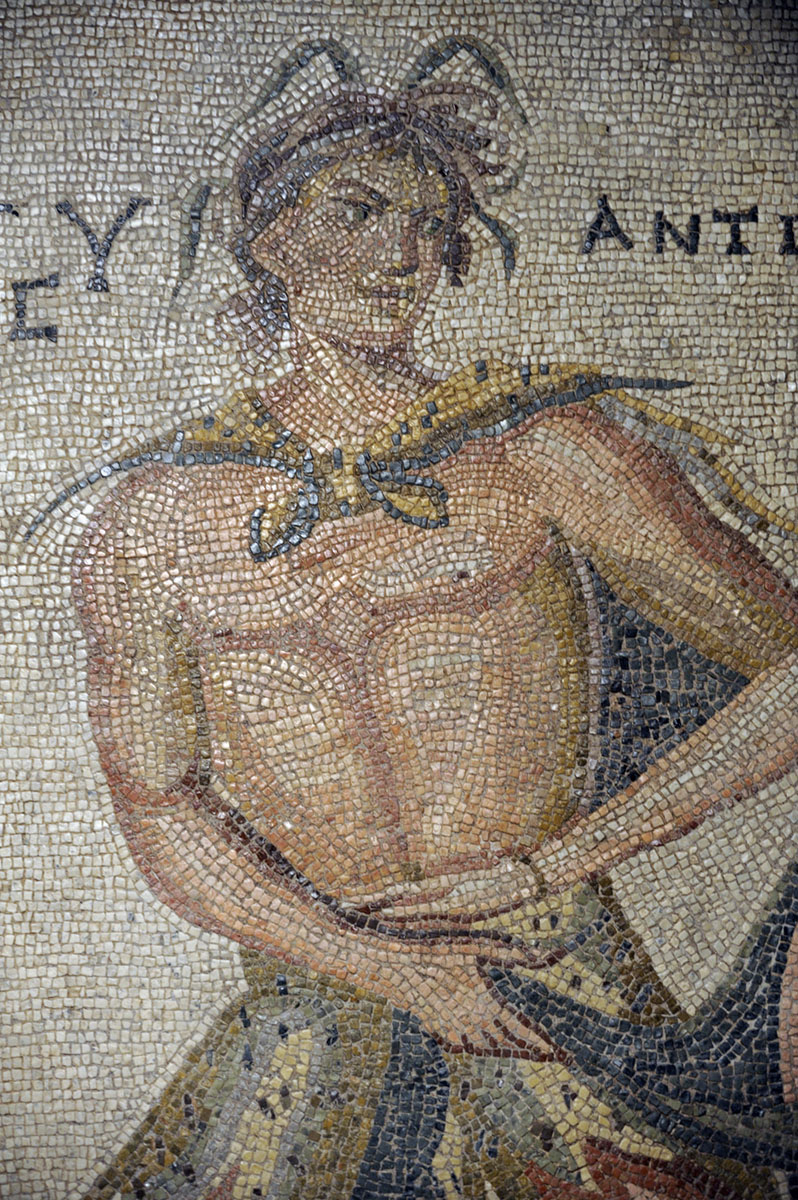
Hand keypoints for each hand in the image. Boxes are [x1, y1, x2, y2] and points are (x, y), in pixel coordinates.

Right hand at [389, 945, 556, 1058]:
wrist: (394, 966)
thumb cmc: (435, 950)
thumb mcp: (474, 945)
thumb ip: (508, 953)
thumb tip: (540, 954)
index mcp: (484, 1005)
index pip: (521, 1031)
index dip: (542, 1043)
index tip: (560, 1054)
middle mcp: (472, 1023)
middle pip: (508, 1045)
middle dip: (531, 1050)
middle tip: (551, 1055)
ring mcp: (454, 1030)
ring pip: (488, 1049)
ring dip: (507, 1050)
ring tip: (523, 1049)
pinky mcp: (439, 1030)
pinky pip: (467, 1046)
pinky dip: (482, 1046)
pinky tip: (486, 1042)